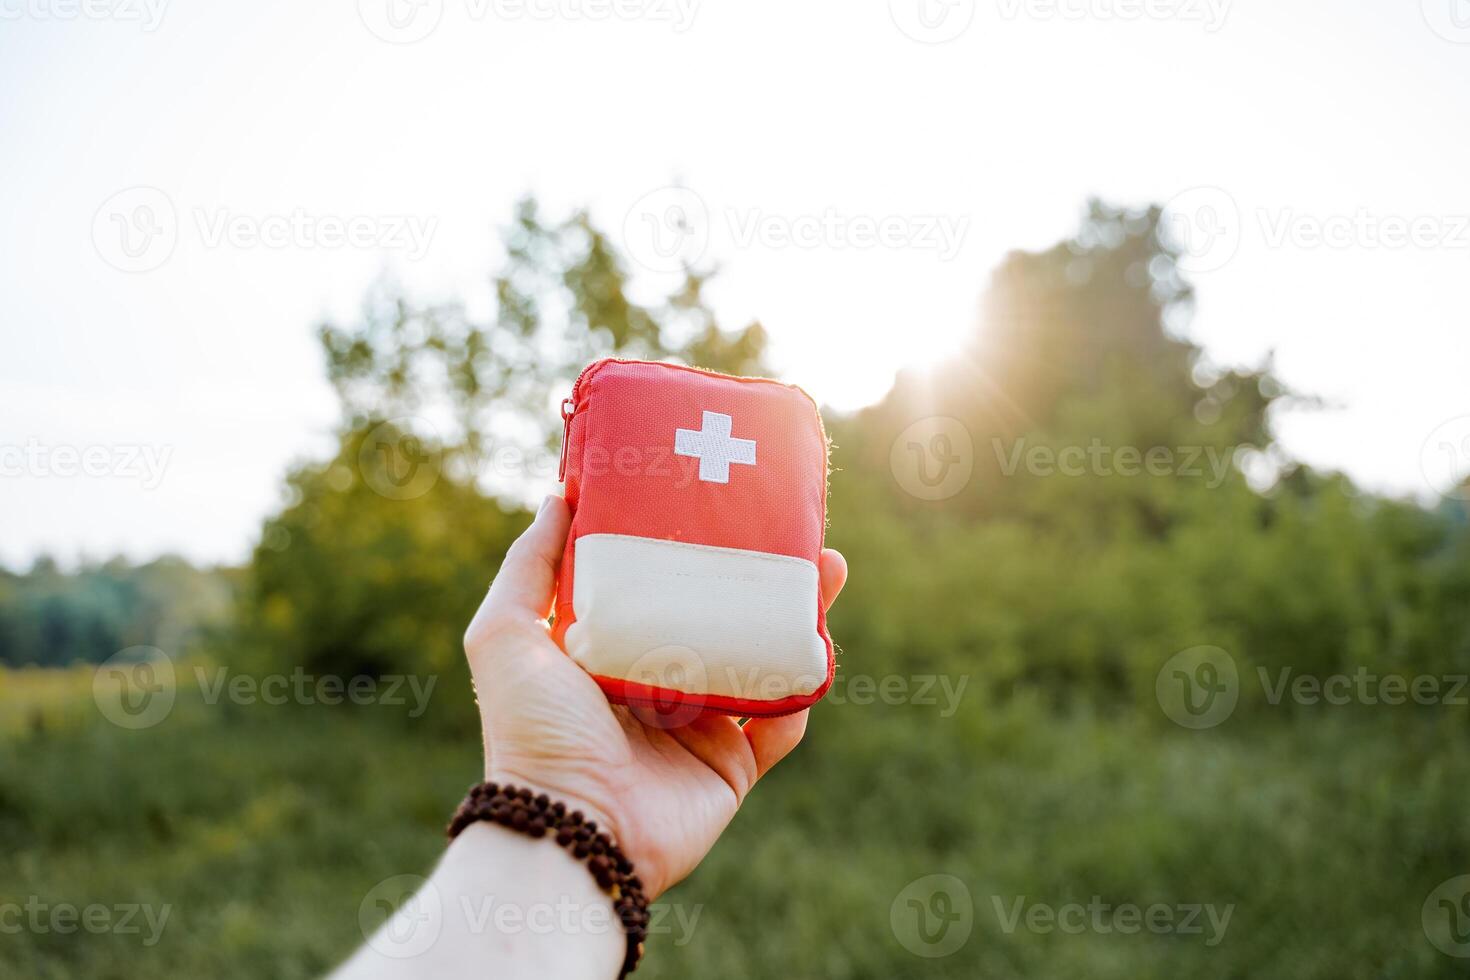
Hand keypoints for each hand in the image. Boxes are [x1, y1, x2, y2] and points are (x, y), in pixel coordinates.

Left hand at [462, 495, 846, 898]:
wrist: (569, 832)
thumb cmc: (531, 733)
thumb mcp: (505, 634)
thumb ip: (530, 565)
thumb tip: (560, 495)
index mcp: (608, 650)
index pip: (658, 585)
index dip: (692, 545)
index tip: (723, 501)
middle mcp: (656, 684)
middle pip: (720, 616)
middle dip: (759, 575)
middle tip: (795, 534)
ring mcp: (697, 727)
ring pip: (762, 660)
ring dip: (797, 618)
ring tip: (827, 573)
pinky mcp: (730, 768)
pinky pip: (781, 725)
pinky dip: (802, 690)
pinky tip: (818, 648)